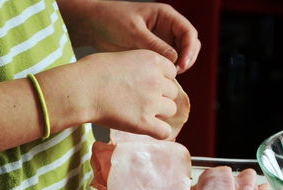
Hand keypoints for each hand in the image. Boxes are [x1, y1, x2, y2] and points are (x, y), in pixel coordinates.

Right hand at [40, 49, 178, 139]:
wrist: (81, 89)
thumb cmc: (92, 71)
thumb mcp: (123, 57)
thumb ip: (140, 67)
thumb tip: (145, 79)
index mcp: (153, 60)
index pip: (172, 73)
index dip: (161, 79)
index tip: (146, 84)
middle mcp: (157, 80)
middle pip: (172, 92)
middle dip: (160, 96)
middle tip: (141, 100)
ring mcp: (152, 102)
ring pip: (171, 110)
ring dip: (159, 113)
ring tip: (140, 112)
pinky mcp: (144, 122)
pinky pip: (165, 131)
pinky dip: (159, 132)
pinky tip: (149, 129)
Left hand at [59, 0, 200, 73]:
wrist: (93, 25)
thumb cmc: (111, 20)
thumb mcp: (133, 32)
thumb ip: (154, 45)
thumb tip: (175, 60)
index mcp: (166, 16)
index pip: (188, 33)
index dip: (189, 49)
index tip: (181, 65)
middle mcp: (167, 28)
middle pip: (189, 45)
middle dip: (187, 60)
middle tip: (176, 74)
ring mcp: (162, 41)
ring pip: (180, 56)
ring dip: (178, 68)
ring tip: (167, 78)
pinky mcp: (153, 53)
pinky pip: (167, 64)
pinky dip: (167, 72)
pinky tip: (159, 80)